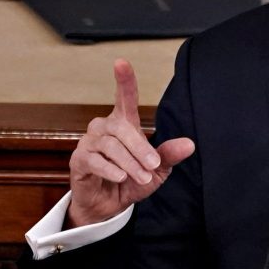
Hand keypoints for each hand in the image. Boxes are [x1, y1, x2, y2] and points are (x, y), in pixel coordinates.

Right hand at [66, 59, 195, 227]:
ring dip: (129, 162)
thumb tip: (189, 144)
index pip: (124, 98)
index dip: (124, 80)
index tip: (121, 62)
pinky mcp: (79, 160)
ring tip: (141, 177)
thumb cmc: (132, 181)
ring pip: (110, 145)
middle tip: (153, 165)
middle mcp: (104, 128)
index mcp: (124, 124)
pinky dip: (110, 168)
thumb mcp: (156, 170)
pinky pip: (94, 160)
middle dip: (140, 147)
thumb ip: (169, 155)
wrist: (110, 206)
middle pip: (121, 127)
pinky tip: (120, 176)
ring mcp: (89, 143)